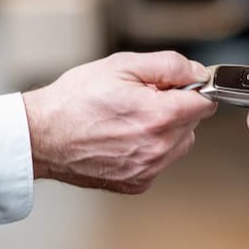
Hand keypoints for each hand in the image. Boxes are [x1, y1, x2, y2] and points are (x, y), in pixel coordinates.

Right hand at [23, 51, 216, 193]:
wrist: (42, 135)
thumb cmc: (75, 100)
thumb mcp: (123, 65)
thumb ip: (169, 65)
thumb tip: (196, 72)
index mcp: (159, 116)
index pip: (205, 101)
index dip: (192, 88)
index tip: (176, 85)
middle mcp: (158, 148)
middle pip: (193, 123)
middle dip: (175, 107)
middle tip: (142, 99)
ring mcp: (148, 169)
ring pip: (179, 144)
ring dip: (165, 130)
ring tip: (130, 119)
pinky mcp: (137, 183)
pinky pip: (160, 161)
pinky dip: (150, 149)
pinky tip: (124, 137)